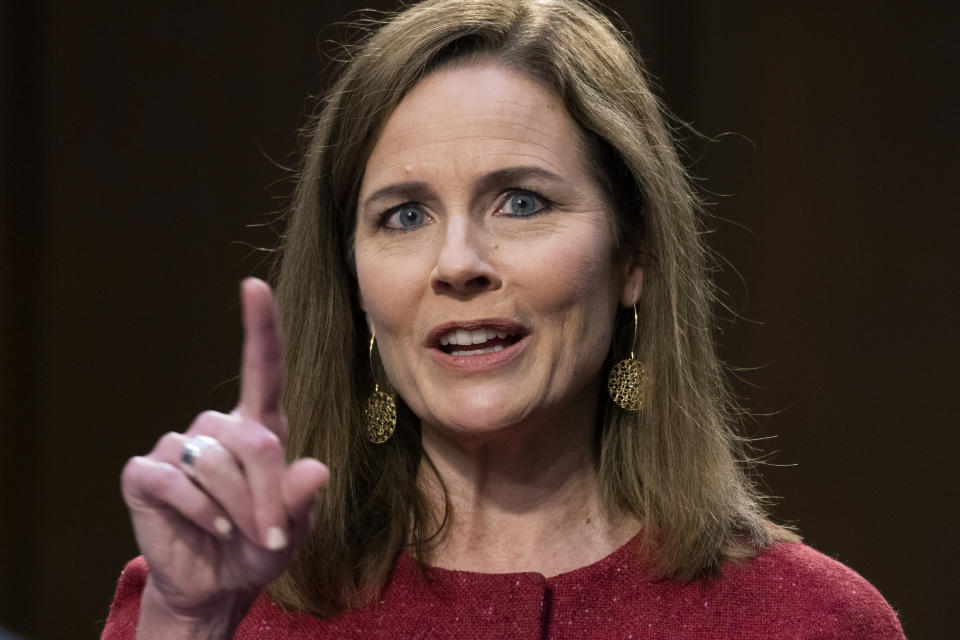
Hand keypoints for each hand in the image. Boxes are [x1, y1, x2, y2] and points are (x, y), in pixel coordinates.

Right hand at [120, 279, 328, 636]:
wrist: (214, 585)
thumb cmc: (258, 546)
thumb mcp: (293, 529)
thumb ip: (302, 500)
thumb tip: (316, 470)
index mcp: (259, 428)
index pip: (262, 369)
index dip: (259, 327)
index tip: (254, 286)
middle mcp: (218, 429)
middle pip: (251, 438)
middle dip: (267, 492)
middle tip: (271, 533)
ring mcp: (177, 447)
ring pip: (213, 461)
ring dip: (234, 506)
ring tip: (236, 531)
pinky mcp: (145, 474)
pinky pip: (173, 481)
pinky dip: (197, 511)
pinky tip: (206, 526)